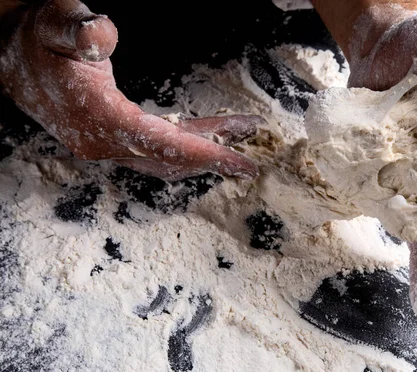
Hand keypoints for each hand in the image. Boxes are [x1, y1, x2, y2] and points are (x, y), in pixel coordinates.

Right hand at [0, 0, 260, 180]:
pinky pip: (158, 150)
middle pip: (171, 158)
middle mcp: (103, 143)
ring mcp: (108, 146)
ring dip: (205, 148)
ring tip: (239, 132)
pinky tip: (208, 132)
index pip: (161, 145)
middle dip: (214, 155)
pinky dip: (187, 143)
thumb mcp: (56, 22)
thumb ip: (77, 29)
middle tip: (251, 153)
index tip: (240, 163)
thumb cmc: (40, 39)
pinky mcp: (114, 140)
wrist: (14, 58)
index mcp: (97, 118)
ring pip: (166, 157)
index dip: (204, 154)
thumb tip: (102, 33)